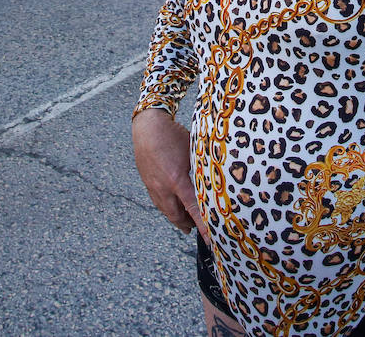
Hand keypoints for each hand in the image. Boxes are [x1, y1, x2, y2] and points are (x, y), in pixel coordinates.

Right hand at [133, 108, 208, 241]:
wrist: (147, 127)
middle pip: (176, 215)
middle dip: (187, 225)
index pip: (193, 209)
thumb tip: (217, 177)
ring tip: (185, 223)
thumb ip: (202, 168)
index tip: (210, 237)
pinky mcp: (147, 183)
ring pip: (165, 210)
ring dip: (176, 218)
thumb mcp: (192, 151)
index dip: (202, 225)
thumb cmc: (173, 136)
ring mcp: (153, 186)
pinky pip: (158, 201)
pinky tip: (172, 207)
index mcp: (177, 180)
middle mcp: (163, 188)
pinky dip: (167, 208)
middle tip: (197, 230)